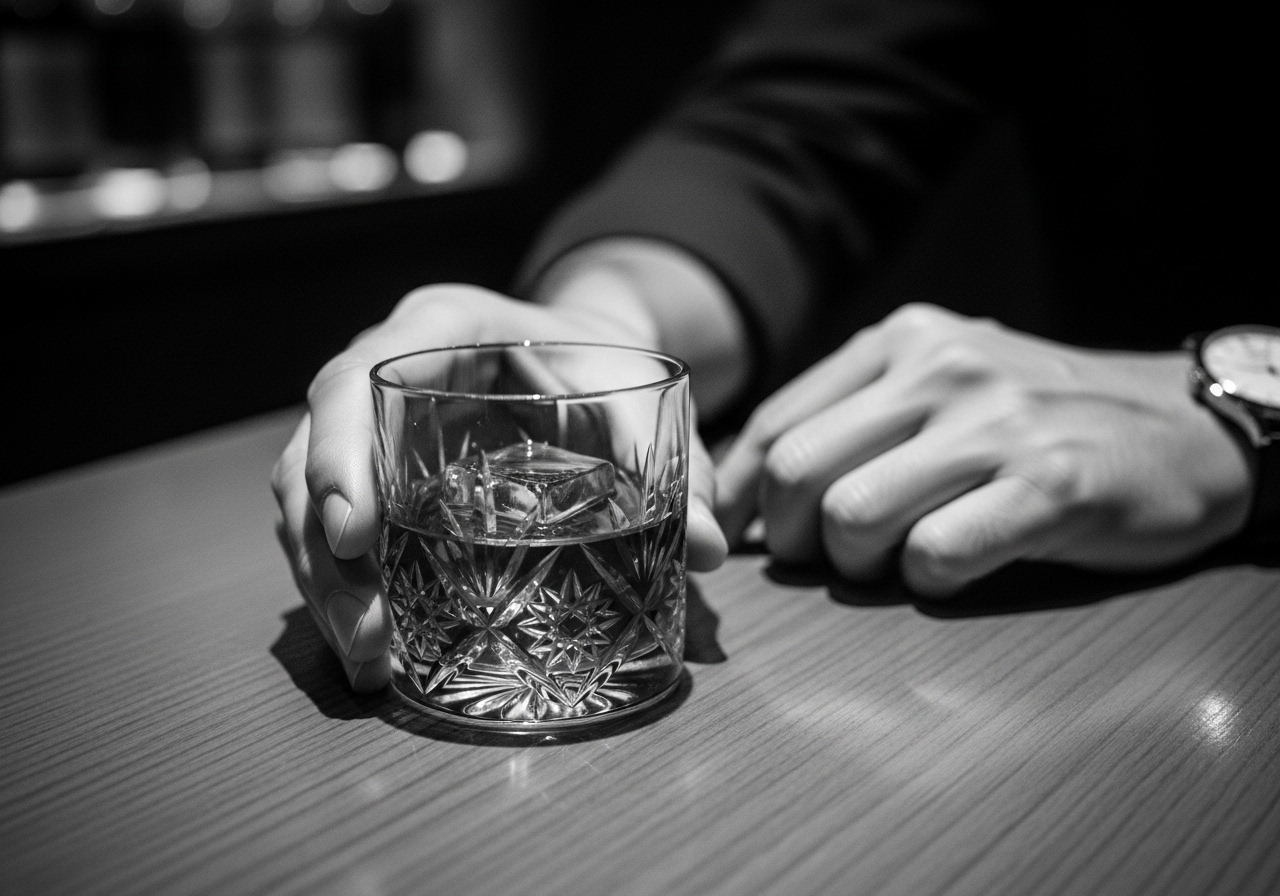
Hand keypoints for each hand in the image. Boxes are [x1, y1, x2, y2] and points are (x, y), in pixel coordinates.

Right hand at [272, 285, 727, 690]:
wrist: (585, 353)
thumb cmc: (602, 359)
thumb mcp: (640, 391)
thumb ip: (674, 460)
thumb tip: (712, 549)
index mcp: (438, 327)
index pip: (357, 377)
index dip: (341, 451)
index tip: (357, 531)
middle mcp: (386, 376)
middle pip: (311, 452)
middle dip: (325, 546)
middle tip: (366, 630)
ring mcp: (373, 431)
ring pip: (307, 502)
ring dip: (327, 586)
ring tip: (369, 662)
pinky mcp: (379, 480)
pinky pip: (336, 532)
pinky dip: (347, 591)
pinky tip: (376, 653)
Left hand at [716, 303, 1252, 595]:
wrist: (1182, 427)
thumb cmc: (1039, 420)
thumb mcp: (941, 384)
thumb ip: (853, 418)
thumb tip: (746, 488)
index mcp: (900, 341)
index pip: (775, 423)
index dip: (732, 495)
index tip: (729, 537)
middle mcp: (941, 368)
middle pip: (796, 472)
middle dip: (790, 539)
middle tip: (824, 560)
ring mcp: (997, 423)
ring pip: (853, 515)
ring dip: (857, 566)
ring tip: (897, 563)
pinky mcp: (1050, 485)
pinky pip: (936, 554)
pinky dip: (926, 581)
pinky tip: (953, 570)